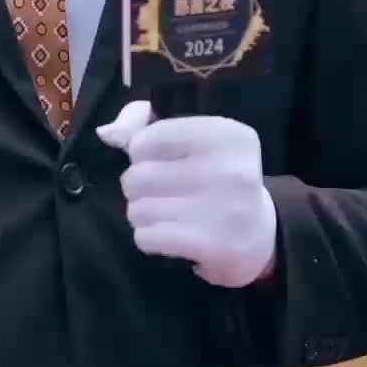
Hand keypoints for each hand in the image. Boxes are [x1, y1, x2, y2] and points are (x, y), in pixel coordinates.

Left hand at [96, 101, 276, 288]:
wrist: (260, 234)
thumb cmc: (214, 175)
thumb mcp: (191, 136)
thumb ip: (143, 121)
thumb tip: (106, 133)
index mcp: (227, 135)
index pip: (148, 138)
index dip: (140, 152)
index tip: (160, 161)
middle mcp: (231, 169)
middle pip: (138, 176)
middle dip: (137, 186)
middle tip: (160, 192)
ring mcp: (224, 210)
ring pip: (138, 209)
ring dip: (141, 214)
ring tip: (164, 214)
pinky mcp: (213, 245)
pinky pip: (147, 237)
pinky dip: (148, 238)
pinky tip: (168, 235)